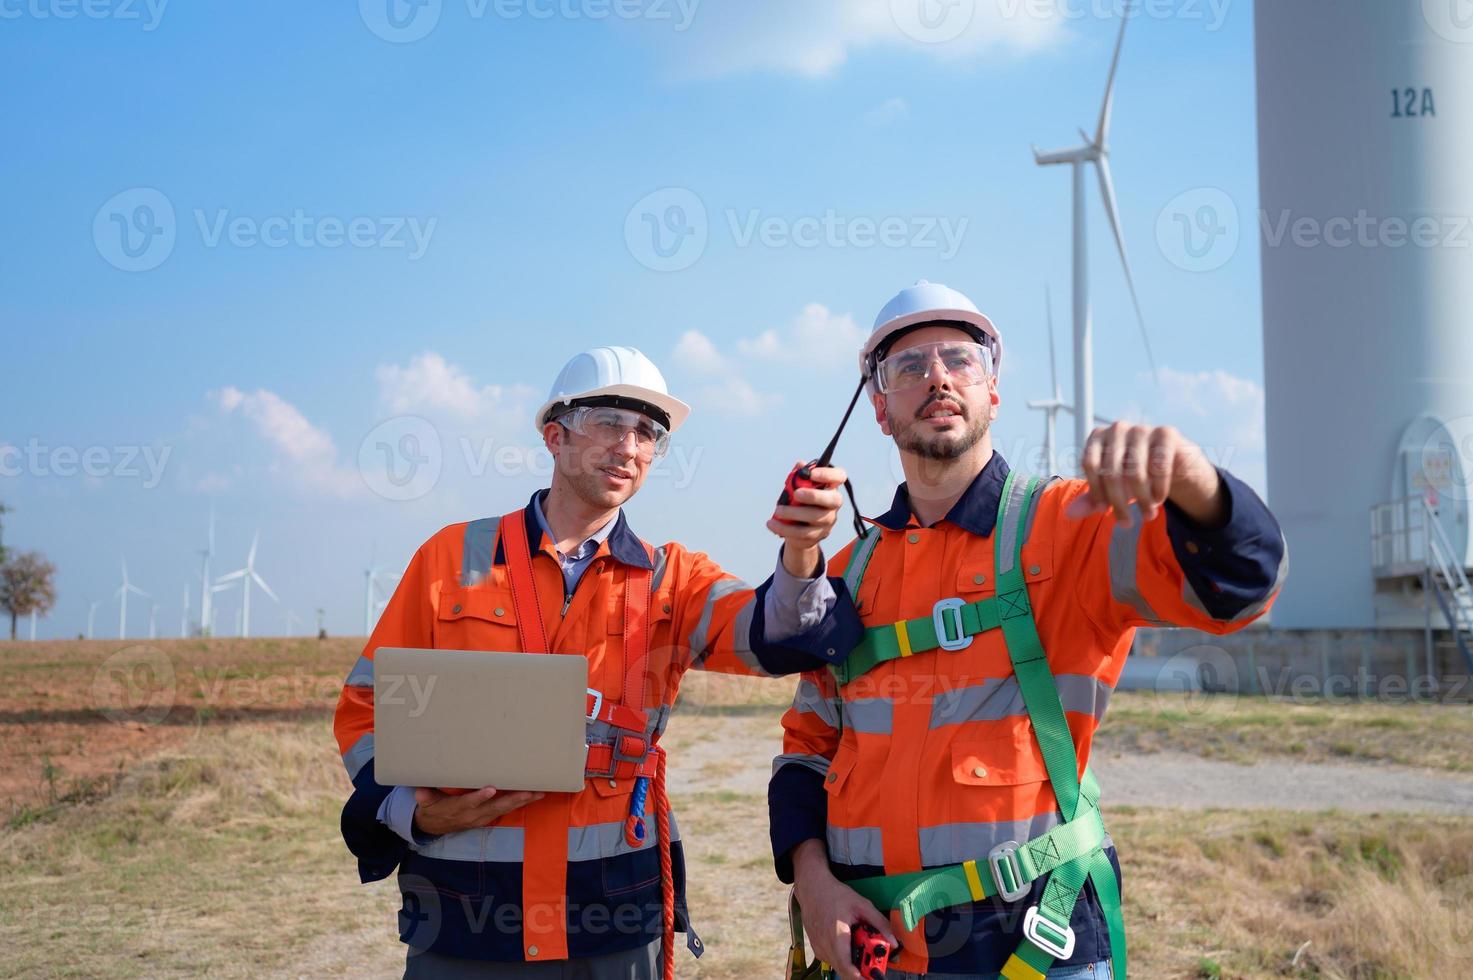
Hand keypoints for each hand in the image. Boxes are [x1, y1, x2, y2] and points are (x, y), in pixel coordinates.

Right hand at [411, 785, 543, 835]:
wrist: (435, 826)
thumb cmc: (432, 808)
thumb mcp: (425, 804)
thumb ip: (425, 797)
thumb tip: (420, 792)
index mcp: (457, 809)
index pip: (469, 803)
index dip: (479, 798)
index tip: (491, 789)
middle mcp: (473, 815)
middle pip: (494, 808)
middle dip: (513, 800)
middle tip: (529, 791)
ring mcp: (482, 817)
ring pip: (504, 809)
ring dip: (522, 802)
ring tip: (538, 792)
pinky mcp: (488, 817)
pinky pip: (506, 811)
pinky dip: (520, 804)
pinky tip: (534, 795)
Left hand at [769, 464, 847, 577]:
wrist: (799, 529)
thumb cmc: (800, 502)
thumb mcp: (799, 487)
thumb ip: (799, 476)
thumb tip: (800, 464)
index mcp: (831, 487)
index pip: (839, 476)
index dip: (828, 474)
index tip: (811, 473)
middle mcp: (833, 504)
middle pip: (832, 500)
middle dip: (814, 496)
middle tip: (796, 494)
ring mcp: (827, 521)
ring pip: (815, 518)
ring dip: (794, 513)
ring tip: (777, 510)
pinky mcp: (817, 536)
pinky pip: (802, 533)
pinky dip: (784, 528)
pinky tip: (772, 524)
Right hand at [792, 840, 897, 979]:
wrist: (812, 887)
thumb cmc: (835, 895)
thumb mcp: (862, 905)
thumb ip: (880, 923)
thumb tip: (894, 941)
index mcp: (836, 936)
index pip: (847, 966)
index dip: (860, 976)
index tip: (872, 976)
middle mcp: (825, 945)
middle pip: (844, 970)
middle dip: (860, 970)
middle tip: (873, 962)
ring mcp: (818, 948)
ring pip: (837, 966)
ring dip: (852, 964)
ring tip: (862, 949)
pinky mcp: (816, 948)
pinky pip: (831, 960)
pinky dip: (843, 958)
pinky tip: (849, 945)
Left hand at [1064, 422, 1224, 526]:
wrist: (1170, 461)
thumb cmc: (1132, 474)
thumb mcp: (1110, 488)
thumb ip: (1091, 499)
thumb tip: (1069, 513)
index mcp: (1097, 436)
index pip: (1090, 464)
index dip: (1096, 490)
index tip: (1104, 510)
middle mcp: (1117, 428)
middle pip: (1111, 471)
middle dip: (1119, 503)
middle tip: (1126, 524)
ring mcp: (1142, 429)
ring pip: (1135, 472)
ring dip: (1142, 500)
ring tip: (1147, 515)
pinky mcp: (1166, 434)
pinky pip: (1159, 467)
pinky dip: (1158, 489)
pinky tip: (1158, 500)